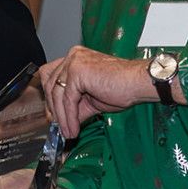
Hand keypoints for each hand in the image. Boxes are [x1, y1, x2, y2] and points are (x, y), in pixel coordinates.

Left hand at [39, 46, 154, 138]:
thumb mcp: (91, 99)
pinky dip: (69, 117)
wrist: (138, 84)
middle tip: (58, 126)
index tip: (53, 116)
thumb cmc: (122, 88)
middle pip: (49, 83)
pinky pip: (67, 99)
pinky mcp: (77, 71)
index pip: (51, 75)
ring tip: (69, 132)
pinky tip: (74, 128)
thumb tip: (62, 122)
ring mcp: (74, 61)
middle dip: (53, 108)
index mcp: (76, 58)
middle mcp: (73, 56)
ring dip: (62, 117)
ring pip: (57, 93)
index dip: (49, 97)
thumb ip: (75, 107)